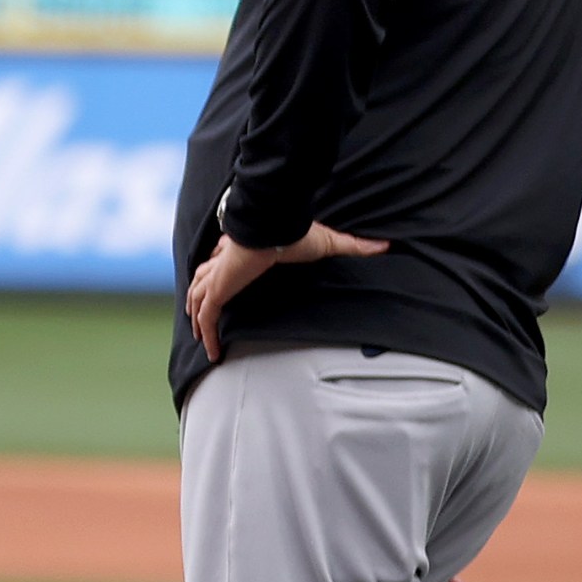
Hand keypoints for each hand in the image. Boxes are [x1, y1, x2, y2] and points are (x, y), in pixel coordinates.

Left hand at [183, 222, 388, 361]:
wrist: (274, 228)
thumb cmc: (295, 232)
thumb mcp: (327, 242)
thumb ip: (353, 247)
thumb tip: (385, 246)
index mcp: (244, 250)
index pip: (227, 261)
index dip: (222, 272)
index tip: (223, 284)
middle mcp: (225, 263)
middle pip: (203, 280)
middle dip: (201, 296)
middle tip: (202, 315)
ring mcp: (218, 278)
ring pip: (197, 299)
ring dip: (197, 316)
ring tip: (202, 334)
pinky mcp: (217, 290)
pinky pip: (206, 318)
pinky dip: (207, 335)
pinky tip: (211, 353)